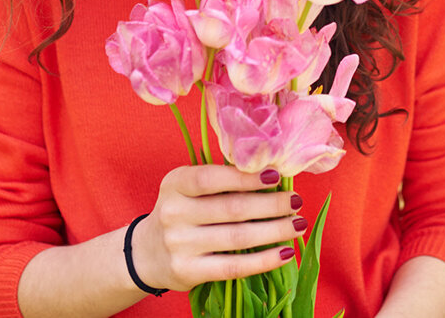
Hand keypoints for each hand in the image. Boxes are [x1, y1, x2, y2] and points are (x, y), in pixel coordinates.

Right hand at [130, 164, 304, 291]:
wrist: (147, 253)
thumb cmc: (182, 212)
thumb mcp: (188, 189)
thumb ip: (221, 180)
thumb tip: (273, 174)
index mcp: (175, 184)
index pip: (212, 178)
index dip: (246, 177)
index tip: (276, 176)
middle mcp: (173, 212)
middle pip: (232, 208)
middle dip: (271, 205)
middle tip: (296, 201)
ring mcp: (179, 244)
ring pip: (238, 237)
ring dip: (275, 230)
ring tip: (298, 224)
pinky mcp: (188, 271)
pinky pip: (234, 266)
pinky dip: (264, 260)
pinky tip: (285, 252)